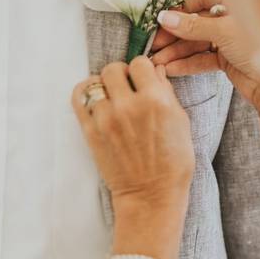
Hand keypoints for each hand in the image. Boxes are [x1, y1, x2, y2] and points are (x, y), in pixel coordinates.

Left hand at [72, 57, 194, 216]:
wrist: (152, 195)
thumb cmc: (173, 162)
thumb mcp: (181, 123)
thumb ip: (167, 92)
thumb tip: (155, 71)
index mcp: (156, 100)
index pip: (140, 64)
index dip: (142, 71)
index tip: (143, 81)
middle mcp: (129, 106)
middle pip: (114, 69)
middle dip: (122, 76)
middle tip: (127, 89)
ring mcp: (106, 118)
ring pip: (96, 81)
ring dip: (105, 87)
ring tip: (113, 99)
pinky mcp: (90, 131)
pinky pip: (79, 98)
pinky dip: (85, 93)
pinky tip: (95, 100)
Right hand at [150, 0, 259, 104]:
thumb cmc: (258, 46)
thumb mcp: (223, 31)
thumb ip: (192, 25)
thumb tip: (164, 17)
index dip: (179, 8)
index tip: (161, 18)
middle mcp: (231, 16)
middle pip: (195, 21)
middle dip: (174, 34)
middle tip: (154, 44)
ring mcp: (228, 38)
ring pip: (196, 42)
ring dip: (176, 51)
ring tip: (157, 61)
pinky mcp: (227, 59)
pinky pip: (203, 58)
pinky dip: (188, 63)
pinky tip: (171, 68)